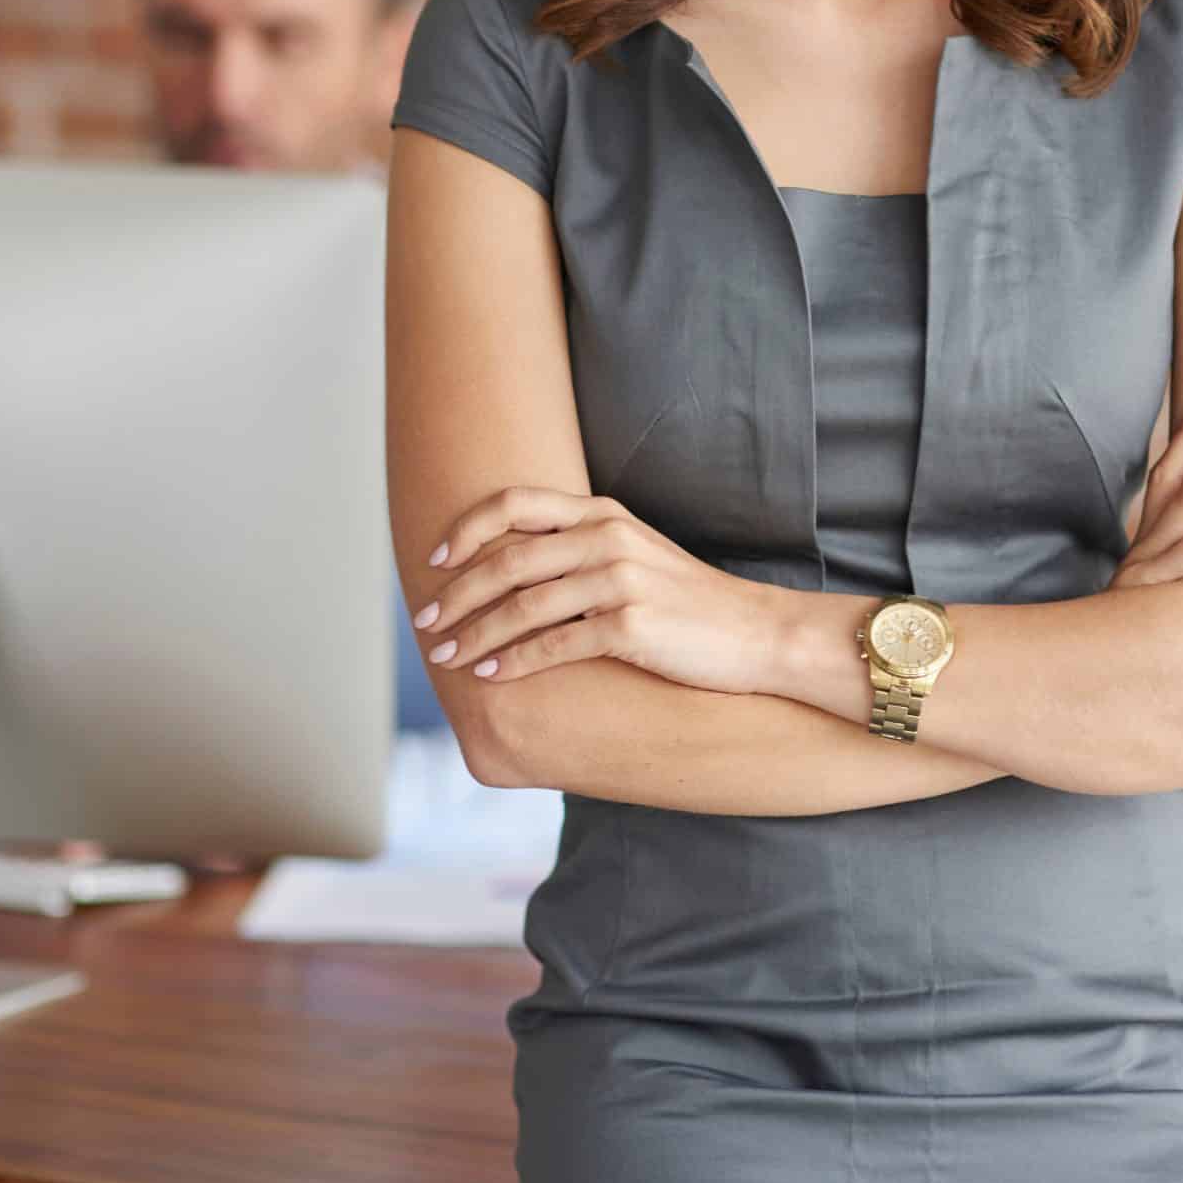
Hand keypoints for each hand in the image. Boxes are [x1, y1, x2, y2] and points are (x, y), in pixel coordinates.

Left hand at [409, 486, 785, 694]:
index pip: (514, 504)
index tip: (434, 561)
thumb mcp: (636, 555)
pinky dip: (514, 663)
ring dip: (474, 635)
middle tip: (426, 622)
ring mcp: (620, 580)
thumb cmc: (689, 603)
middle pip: (506, 560)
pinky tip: (490, 677)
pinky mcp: (631, 626)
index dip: (465, 530)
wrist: (756, 633)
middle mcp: (607, 538)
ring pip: (521, 606)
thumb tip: (511, 572)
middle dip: (456, 594)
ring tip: (446, 657)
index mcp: (603, 514)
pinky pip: (554, 645)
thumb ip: (581, 549)